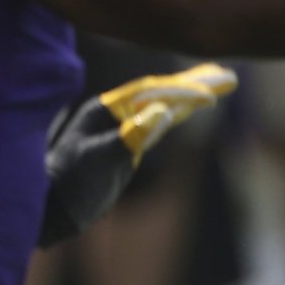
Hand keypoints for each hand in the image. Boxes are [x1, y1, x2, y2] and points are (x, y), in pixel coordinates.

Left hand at [38, 61, 234, 247]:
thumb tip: (163, 111)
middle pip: (160, 92)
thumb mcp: (101, 160)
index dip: (181, 91)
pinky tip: (190, 106)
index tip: (210, 94)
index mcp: (106, 111)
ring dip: (189, 93)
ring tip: (221, 81)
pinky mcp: (128, 145)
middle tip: (228, 76)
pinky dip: (178, 111)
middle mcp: (115, 114)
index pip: (150, 92)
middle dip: (194, 83)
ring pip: (162, 104)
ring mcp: (122, 128)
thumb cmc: (74, 183)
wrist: (55, 207)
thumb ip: (131, 136)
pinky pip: (158, 122)